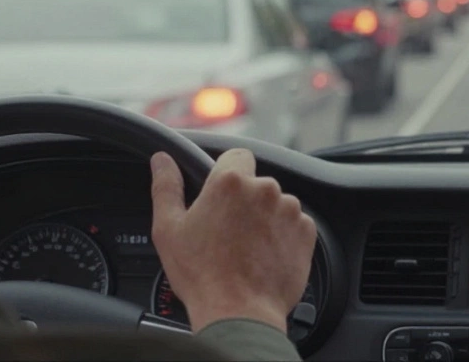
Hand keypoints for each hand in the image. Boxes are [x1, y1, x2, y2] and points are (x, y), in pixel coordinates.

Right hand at [150, 148, 315, 332]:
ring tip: (246, 248)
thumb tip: (161, 160)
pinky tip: (264, 256)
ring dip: (265, 218)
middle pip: (256, 183)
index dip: (228, 172)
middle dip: (245, 201)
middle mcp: (265, 189)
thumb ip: (166, 187)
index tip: (221, 194)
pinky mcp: (306, 231)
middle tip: (227, 231)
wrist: (239, 312)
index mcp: (230, 182)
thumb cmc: (202, 275)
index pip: (237, 156)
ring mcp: (290, 210)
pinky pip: (294, 224)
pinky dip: (283, 236)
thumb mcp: (169, 229)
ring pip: (276, 204)